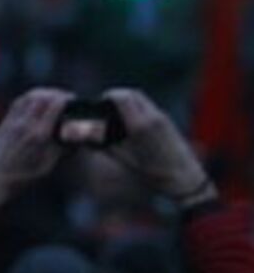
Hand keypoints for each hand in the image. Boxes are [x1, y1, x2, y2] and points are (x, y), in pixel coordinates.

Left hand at [0, 89, 71, 205]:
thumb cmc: (22, 178)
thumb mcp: (48, 166)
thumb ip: (62, 150)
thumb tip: (76, 138)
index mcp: (39, 135)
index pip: (55, 106)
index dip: (67, 99)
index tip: (74, 100)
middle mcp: (25, 125)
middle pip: (43, 97)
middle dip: (57, 93)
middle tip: (66, 97)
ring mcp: (13, 123)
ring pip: (29, 97)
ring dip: (43, 93)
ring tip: (53, 96)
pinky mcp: (4, 124)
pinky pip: (17, 103)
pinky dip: (29, 97)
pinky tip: (36, 100)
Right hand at [105, 89, 215, 205]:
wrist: (185, 179)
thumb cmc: (153, 172)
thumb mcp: (124, 158)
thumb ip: (104, 142)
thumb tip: (86, 132)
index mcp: (140, 124)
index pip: (122, 97)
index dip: (108, 96)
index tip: (100, 103)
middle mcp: (153, 117)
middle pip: (133, 93)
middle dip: (118, 95)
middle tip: (107, 106)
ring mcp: (163, 118)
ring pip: (142, 99)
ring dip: (128, 101)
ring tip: (118, 114)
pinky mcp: (168, 123)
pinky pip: (149, 107)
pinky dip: (137, 108)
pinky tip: (132, 123)